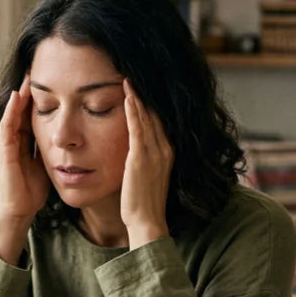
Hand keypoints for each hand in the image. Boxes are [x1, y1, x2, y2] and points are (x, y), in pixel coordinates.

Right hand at [0, 76, 50, 224]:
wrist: (20, 211)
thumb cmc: (33, 192)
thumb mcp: (48, 164)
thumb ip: (54, 150)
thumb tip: (74, 139)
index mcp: (26, 141)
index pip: (34, 113)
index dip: (42, 97)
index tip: (53, 79)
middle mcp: (15, 139)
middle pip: (23, 108)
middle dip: (30, 90)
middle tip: (39, 67)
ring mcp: (7, 143)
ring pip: (14, 112)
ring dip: (20, 94)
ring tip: (28, 74)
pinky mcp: (4, 150)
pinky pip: (8, 125)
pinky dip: (13, 110)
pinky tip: (19, 96)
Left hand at [121, 80, 173, 249]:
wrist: (147, 221)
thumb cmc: (144, 201)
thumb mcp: (148, 175)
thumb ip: (146, 158)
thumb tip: (136, 149)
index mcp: (167, 152)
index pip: (159, 120)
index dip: (150, 103)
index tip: (142, 86)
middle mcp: (164, 149)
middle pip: (155, 114)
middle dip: (145, 95)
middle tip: (135, 74)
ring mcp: (154, 153)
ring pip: (146, 117)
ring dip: (137, 97)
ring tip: (129, 79)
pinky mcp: (140, 159)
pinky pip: (137, 129)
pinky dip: (133, 112)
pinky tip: (128, 97)